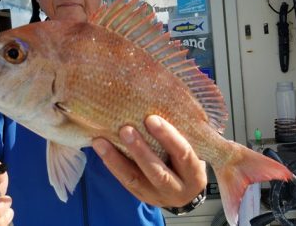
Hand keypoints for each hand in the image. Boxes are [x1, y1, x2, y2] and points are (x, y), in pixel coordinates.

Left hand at [92, 115, 206, 206]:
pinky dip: (112, 165)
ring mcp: (158, 197)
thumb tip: (158, 98)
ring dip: (116, 159)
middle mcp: (178, 189)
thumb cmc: (187, 157)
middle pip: (158, 172)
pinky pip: (124, 182)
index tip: (151, 118)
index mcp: (194, 173)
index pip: (183, 153)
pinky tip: (101, 150)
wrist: (186, 189)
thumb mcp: (194, 147)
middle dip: (140, 150)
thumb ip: (181, 131)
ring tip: (100, 141)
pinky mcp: (142, 198)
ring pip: (135, 180)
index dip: (167, 137)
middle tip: (125, 129)